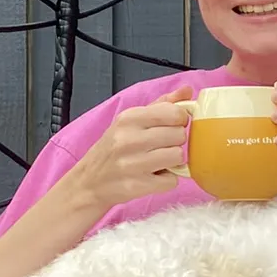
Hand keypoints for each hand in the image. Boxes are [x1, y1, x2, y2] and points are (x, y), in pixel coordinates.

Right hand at [73, 85, 193, 208]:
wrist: (89, 182)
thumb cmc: (113, 149)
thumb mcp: (130, 121)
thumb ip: (161, 105)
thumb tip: (188, 91)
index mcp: (129, 118)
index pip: (174, 113)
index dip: (179, 121)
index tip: (172, 126)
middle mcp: (128, 139)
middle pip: (179, 135)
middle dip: (175, 142)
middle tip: (161, 147)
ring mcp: (132, 164)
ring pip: (178, 157)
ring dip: (172, 162)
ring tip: (157, 161)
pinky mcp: (136, 186)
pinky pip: (171, 181)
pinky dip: (166, 181)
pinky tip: (152, 176)